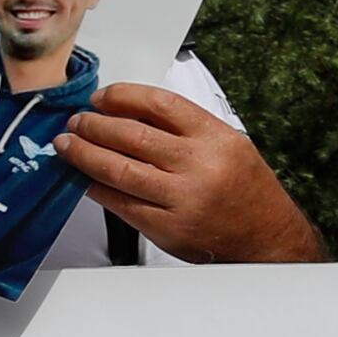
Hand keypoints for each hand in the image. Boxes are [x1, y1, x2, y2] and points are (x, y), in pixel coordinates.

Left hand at [60, 86, 323, 261]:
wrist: (268, 239)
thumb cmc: (247, 191)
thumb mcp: (229, 145)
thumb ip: (185, 130)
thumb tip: (129, 114)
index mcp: (216, 139)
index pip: (159, 104)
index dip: (122, 96)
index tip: (101, 97)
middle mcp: (199, 166)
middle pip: (131, 135)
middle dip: (94, 125)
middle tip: (76, 122)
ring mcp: (182, 199)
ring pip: (118, 170)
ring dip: (85, 154)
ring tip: (69, 146)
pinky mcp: (167, 228)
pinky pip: (121, 204)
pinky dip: (97, 189)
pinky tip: (86, 179)